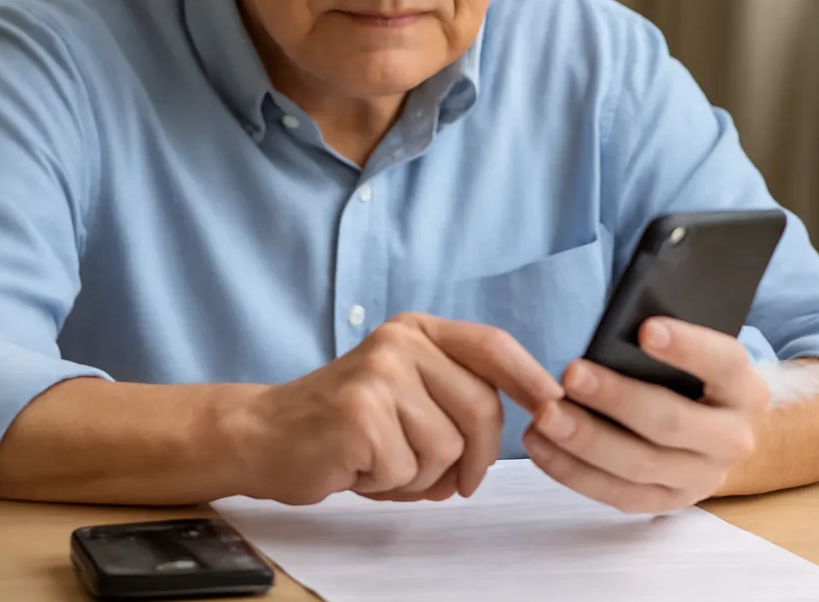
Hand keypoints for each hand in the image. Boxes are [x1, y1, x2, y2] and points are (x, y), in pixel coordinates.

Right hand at [226, 313, 562, 505]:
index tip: (555, 409)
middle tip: (451, 483)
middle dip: (475, 459)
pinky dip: (389, 486)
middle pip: (481, 408)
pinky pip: (409, 471)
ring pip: (447, 448)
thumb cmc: (342, 423)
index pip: (491, 345)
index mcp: (415, 331)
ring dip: (422, 477)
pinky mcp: (360, 414)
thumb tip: (532, 417)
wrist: (264, 436)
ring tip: (384, 465)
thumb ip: (455, 394)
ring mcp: (379, 375)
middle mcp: (399, 343)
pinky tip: (359, 469)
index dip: (529, 377)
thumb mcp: (404, 390)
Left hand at [523, 317, 768, 512]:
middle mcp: (732, 439)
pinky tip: (541, 445)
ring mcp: (702, 478)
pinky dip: (574, 471)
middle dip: (616, 398)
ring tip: (545, 415)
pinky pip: (618, 494)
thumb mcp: (694, 353)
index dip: (687, 346)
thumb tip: (619, 328)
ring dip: (586, 440)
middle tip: (570, 374)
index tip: (645, 329)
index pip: (723, 362)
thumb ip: (664, 340)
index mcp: (743, 389)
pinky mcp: (669, 503)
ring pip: (640, 465)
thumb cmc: (692, 377)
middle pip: (670, 421)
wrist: (717, 434)